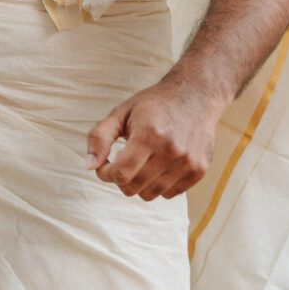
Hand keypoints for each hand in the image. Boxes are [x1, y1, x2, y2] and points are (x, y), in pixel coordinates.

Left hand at [87, 76, 226, 200]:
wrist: (196, 95)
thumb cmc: (154, 104)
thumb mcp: (121, 112)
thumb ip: (100, 137)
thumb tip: (89, 166)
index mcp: (149, 135)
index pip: (121, 174)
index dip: (106, 173)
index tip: (105, 165)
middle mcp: (171, 151)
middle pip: (134, 187)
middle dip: (121, 178)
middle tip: (122, 162)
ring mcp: (188, 163)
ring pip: (151, 194)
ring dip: (139, 183)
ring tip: (141, 162)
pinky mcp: (199, 170)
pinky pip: (170, 194)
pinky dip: (159, 185)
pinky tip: (159, 165)